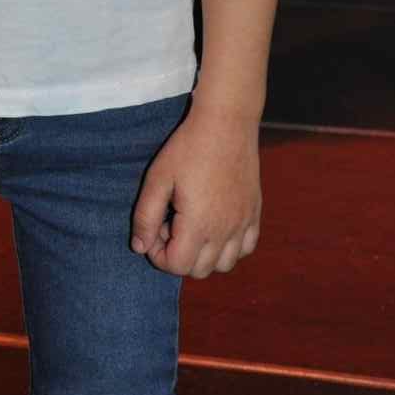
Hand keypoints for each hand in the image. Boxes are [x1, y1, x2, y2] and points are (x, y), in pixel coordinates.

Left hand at [130, 105, 261, 278]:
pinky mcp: (255, 213)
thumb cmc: (187, 148)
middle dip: (179, 255)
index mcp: (199, 225)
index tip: (154, 229)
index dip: (158, 254)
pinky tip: (216, 224)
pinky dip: (230, 247)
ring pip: (225, 265)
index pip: (177, 266)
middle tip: (171, 224)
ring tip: (192, 225)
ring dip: (204, 255)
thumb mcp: (158, 178)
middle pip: (199, 271)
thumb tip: (139, 247)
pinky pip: (246, 248)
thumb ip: (145, 216)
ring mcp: (244, 224)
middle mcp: (225, 231)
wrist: (226, 123)